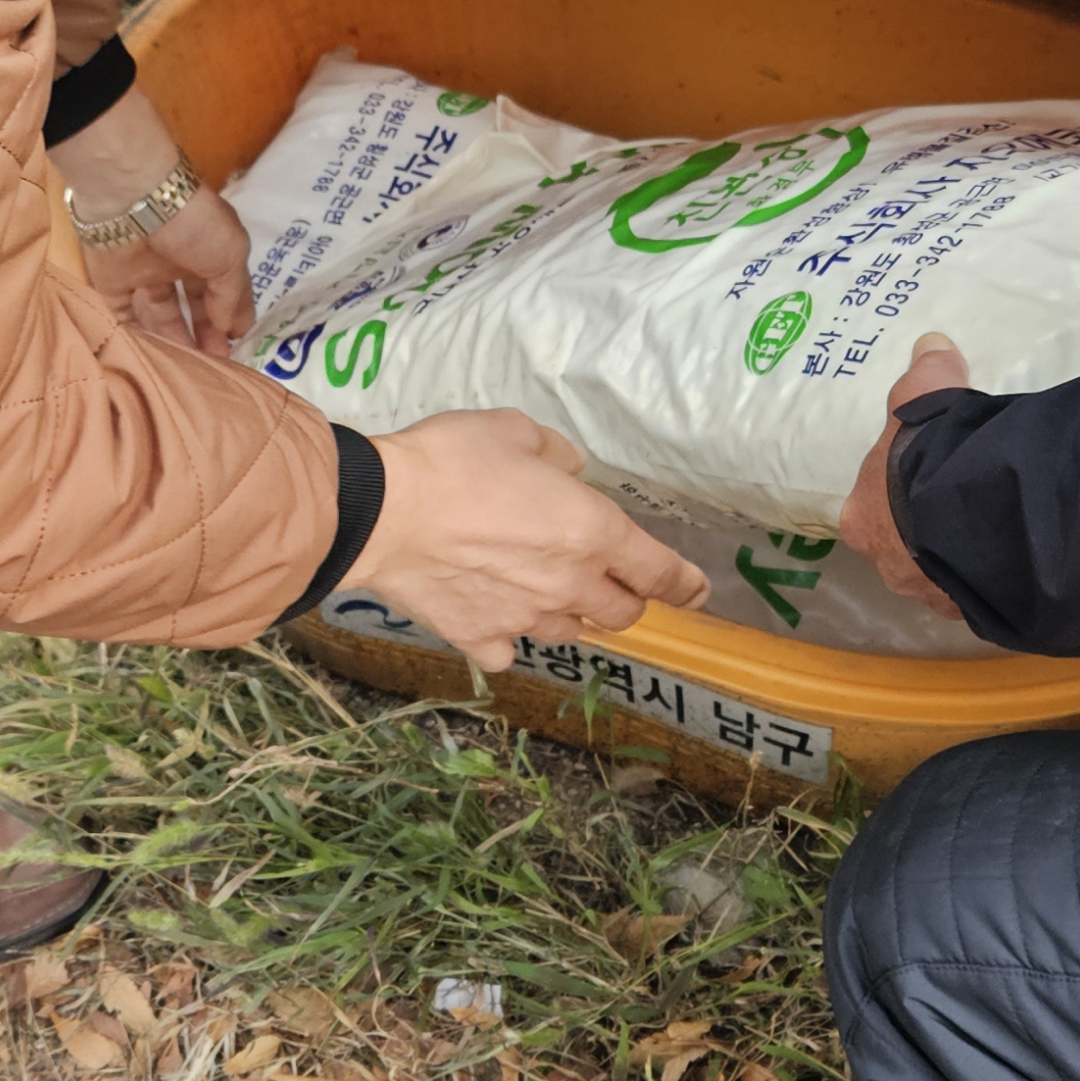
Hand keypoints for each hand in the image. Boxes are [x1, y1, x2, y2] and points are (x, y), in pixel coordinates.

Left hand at [53, 89, 253, 350]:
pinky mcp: (111, 282)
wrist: (133, 199)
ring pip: (160, 314)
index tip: (237, 349)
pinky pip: (122, 315)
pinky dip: (134, 336)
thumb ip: (230, 296)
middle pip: (193, 306)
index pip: (226, 290)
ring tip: (184, 371)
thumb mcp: (231, 255)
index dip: (232, 318)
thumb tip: (228, 329)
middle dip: (204, 335)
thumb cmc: (193, 223)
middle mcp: (179, 262)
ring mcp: (144, 272)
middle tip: (212, 368)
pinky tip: (149, 359)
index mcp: (212, 250)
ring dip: (172, 340)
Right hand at [353, 410, 709, 673]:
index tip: (696, 591)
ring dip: (570, 616)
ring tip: (545, 593)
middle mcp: (570, 584)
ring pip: (570, 633)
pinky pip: (509, 650)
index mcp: (593, 532)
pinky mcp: (480, 638)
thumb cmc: (454, 460)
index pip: (660, 571)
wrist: (382, 512)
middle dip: (625, 599)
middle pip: (622, 613)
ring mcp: (525, 618)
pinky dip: (508, 637)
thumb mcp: (515, 431)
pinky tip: (493, 618)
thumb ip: (555, 455)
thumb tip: (566, 472)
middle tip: (610, 581)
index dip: (685, 584)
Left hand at [837, 333, 970, 616]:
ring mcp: (926, 593)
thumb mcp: (926, 396)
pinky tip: (1012, 559)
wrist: (973, 510)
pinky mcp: (968, 609)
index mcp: (862, 517)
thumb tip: (931, 346)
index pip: (870, 506)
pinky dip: (990, 577)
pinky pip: (977, 592)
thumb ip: (928, 372)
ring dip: (958, 558)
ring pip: (939, 574)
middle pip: (902, 546)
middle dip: (924, 531)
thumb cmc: (931, 453)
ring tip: (992, 534)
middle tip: (958, 507)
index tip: (917, 481)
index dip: (891, 492)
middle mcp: (885, 563)